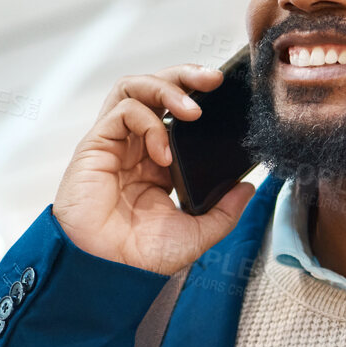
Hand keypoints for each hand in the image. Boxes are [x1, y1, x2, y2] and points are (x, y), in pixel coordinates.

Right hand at [53, 64, 255, 273]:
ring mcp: (115, 143)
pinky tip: (163, 152)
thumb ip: (224, 212)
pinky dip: (148, 122)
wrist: (107, 271)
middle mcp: (136, 147)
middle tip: (213, 79)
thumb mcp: (197, 234)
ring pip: (135, 88)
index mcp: (157, 163)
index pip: (176, 113)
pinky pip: (122, 112)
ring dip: (166, 88)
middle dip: (185, 75)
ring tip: (192, 109)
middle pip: (156, 88)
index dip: (198, 97)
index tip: (227, 94)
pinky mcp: (96, 145)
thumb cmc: (140, 257)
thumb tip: (249, 188)